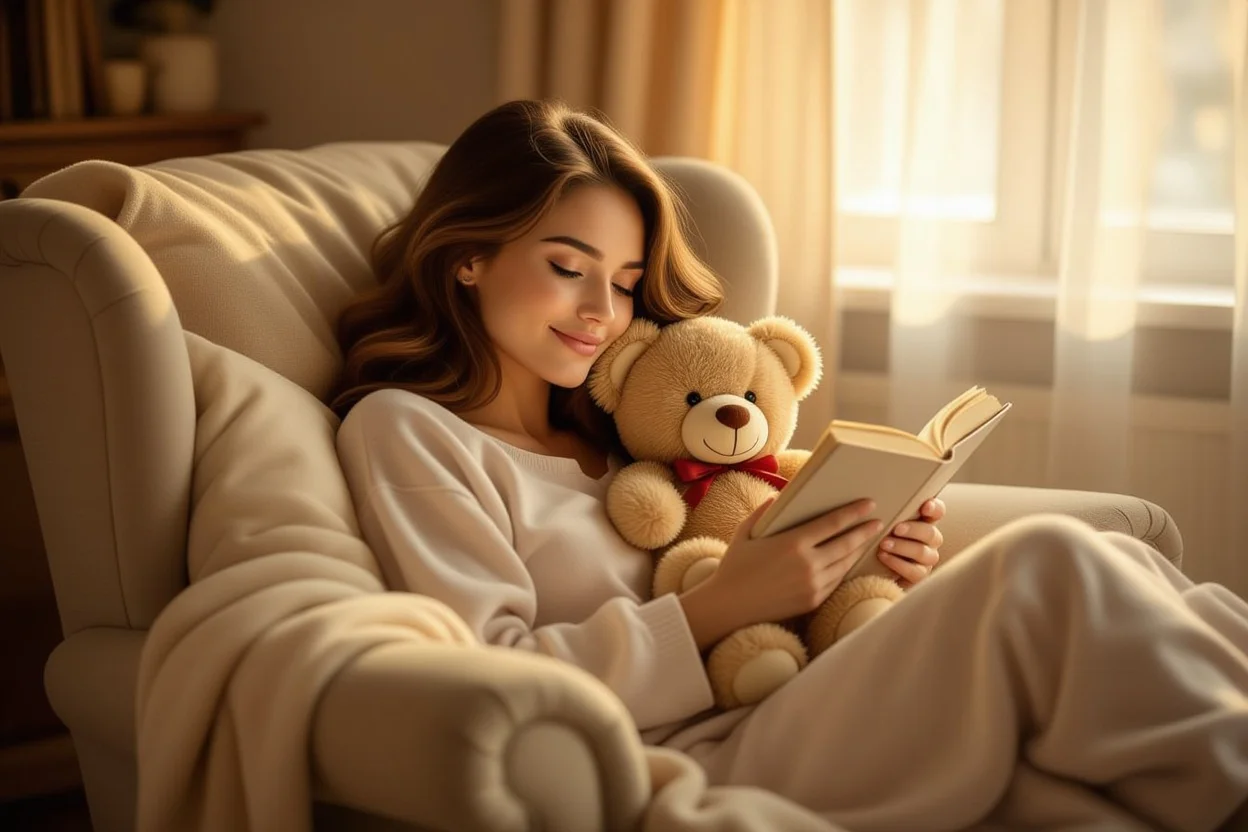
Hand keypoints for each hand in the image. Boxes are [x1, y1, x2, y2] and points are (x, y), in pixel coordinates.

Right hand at [679, 498, 882, 649]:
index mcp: (793, 542)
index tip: (869, 503)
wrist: (729, 607)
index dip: (853, 512)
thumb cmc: (734, 567)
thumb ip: (763, 513)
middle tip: (878, 521)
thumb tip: (777, 498)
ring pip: (845, 563)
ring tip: (867, 539)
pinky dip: (845, 568)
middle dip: (865, 530)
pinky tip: (849, 561)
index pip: (833, 523)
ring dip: (859, 550)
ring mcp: (813, 585)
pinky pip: (836, 581)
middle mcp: (808, 564)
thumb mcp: (745, 533)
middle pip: (846, 543)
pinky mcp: (812, 601)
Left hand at [877, 497, 944, 588]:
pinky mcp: (919, 576)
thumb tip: (877, 497)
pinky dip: (898, 563)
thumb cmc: (876, 539)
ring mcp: (926, 559)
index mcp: (923, 522)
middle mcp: (930, 540)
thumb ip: (888, 513)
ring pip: (923, 553)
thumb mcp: (881, 524)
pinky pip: (915, 571)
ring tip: (884, 544)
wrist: (868, 569)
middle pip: (931, 533)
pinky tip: (884, 557)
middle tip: (896, 529)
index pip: (938, 512)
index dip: (935, 508)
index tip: (925, 506)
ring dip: (902, 547)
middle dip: (913, 530)